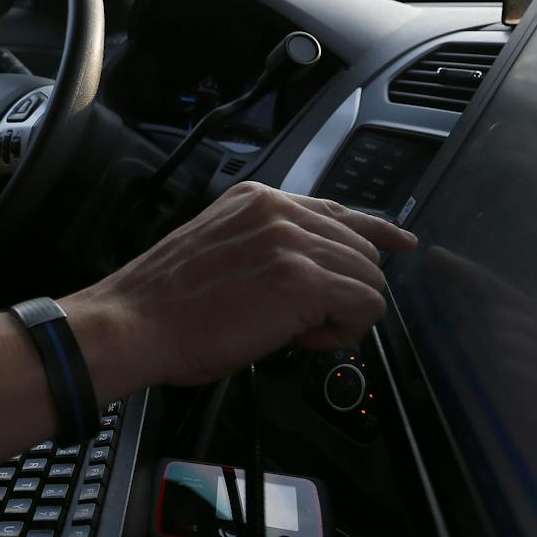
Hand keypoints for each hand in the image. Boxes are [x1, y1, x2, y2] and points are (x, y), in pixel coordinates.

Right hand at [72, 181, 416, 388]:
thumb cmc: (167, 304)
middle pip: (361, 249)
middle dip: (342, 291)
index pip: (337, 209)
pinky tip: (301, 337)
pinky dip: (343, 332)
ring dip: (342, 314)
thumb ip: (266, 244)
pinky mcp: (305, 280)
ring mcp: (294, 241)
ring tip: (292, 330)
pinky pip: (365, 306)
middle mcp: (280, 210)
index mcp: (258, 199)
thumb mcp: (219, 247)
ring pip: (369, 279)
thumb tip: (310, 268)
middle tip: (297, 319)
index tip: (399, 243)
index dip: (375, 230)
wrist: (137, 322)